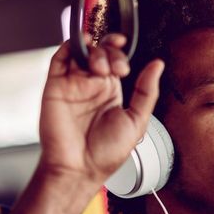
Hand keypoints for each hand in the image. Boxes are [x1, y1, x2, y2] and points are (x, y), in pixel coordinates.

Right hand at [11, 34, 163, 213]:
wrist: (79, 168)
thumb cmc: (106, 153)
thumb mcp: (137, 121)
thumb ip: (147, 92)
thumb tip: (157, 65)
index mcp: (110, 93)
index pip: (115, 61)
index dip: (120, 53)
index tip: (125, 57)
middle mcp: (91, 86)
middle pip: (101, 52)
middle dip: (111, 52)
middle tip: (117, 69)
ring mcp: (73, 85)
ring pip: (83, 51)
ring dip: (95, 50)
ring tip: (101, 68)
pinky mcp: (55, 86)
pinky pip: (60, 58)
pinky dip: (71, 44)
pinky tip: (83, 44)